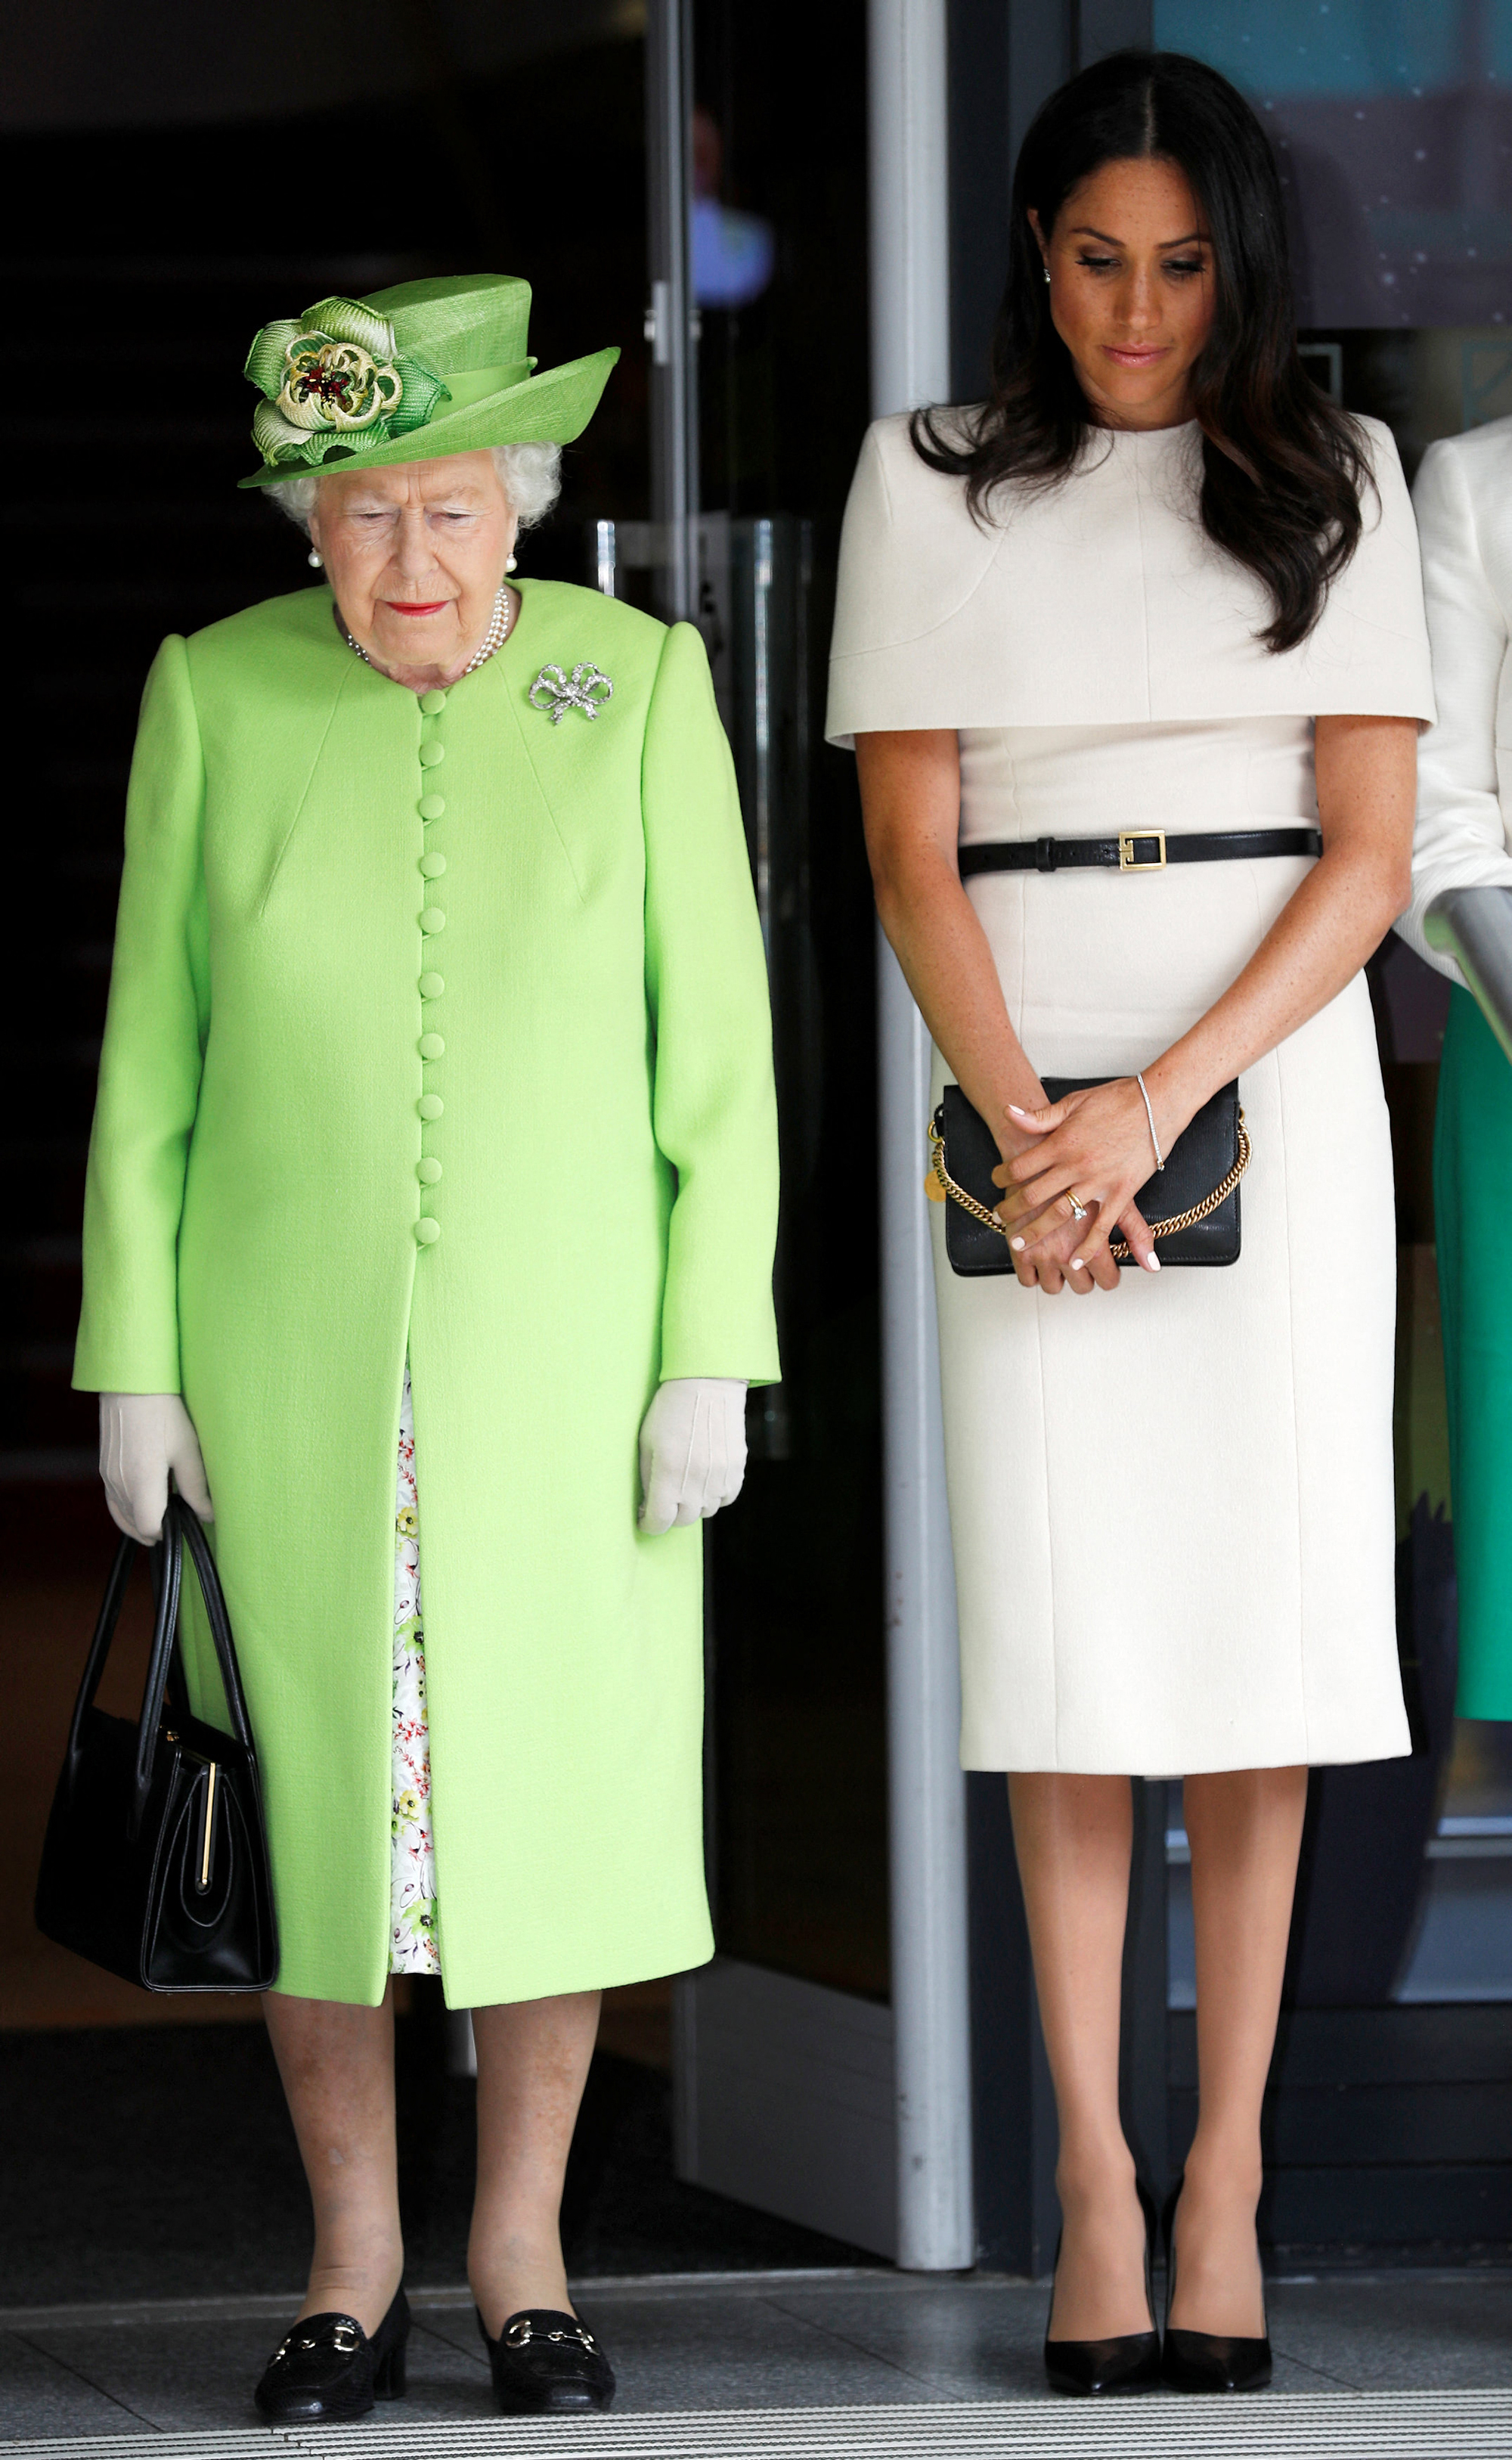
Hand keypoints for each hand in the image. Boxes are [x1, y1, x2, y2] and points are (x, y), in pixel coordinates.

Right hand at [99, 1393, 213, 1545]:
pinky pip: (113, 1501)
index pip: (149, 1527)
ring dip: (140, 1521)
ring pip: (121, 1515)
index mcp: (141, 1482)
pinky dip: (126, 1510)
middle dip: (155, 1529)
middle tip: (177, 1521)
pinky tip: (142, 1505)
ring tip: (163, 1518)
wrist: (131, 1385)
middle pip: (134, 1524)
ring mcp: (108, 1476)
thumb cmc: (164, 1413)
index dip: (167, 1532)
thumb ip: (195, 1488)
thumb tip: (207, 1515)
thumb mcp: (187, 1450)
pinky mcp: (104, 1468)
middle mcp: (119, 1484)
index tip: (183, 1525)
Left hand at [638, 1377, 747, 1534]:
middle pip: (683, 1520)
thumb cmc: (670, 1410)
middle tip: (663, 1501)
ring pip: (705, 1511)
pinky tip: (704, 1482)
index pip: (660, 1521)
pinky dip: (714, 1496)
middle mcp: (696, 1480)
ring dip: (693, 1505)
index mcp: (668, 1472)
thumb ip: (647, 1478)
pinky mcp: (736, 1469)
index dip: (650, 1525)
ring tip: (684, 1487)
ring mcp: (720, 1476)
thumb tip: (648, 1505)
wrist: (707, 1384)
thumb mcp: (647, 1442)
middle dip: (670, 1515)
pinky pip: (726, 1498)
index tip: (646, 1519)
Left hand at [993, 1078, 1164, 1285]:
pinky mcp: (1121, 1193)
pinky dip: (1087, 1247)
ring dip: (1036, 1231)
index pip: (1020, 1166)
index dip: (1002, 1175)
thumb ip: (1040, 1116)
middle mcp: (1076, 1165)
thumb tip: (1009, 1113)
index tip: (996, 1180)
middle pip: (1033, 1195)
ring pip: (1059, 1214)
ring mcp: (1099, 1182)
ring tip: (1019, 1243)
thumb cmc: (1117, 1100)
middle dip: (1012, 1209)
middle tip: (1000, 1218)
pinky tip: (1074, 1262)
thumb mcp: (1073, 1102)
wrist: (1157, 1103)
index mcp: (1062, 1143)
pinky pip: (1102, 1227)